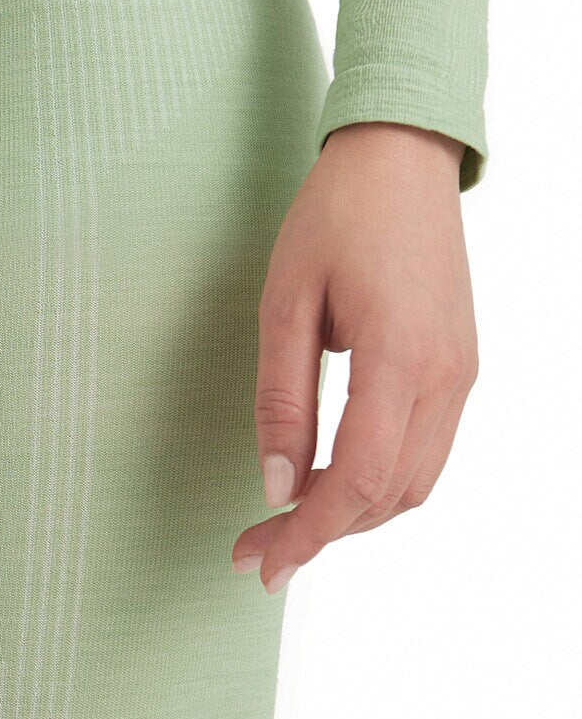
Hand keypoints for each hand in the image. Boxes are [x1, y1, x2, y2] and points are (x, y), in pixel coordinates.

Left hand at [233, 121, 478, 593]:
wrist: (401, 157)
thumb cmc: (335, 215)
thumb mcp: (285, 301)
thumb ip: (282, 400)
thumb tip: (277, 486)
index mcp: (403, 358)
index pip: (360, 479)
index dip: (309, 531)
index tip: (260, 561)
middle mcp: (448, 377)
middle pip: (391, 496)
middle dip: (323, 532)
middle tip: (256, 546)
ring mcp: (463, 373)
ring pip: (414, 482)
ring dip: (352, 511)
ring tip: (286, 519)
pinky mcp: (460, 365)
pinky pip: (425, 449)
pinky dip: (378, 479)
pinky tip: (330, 477)